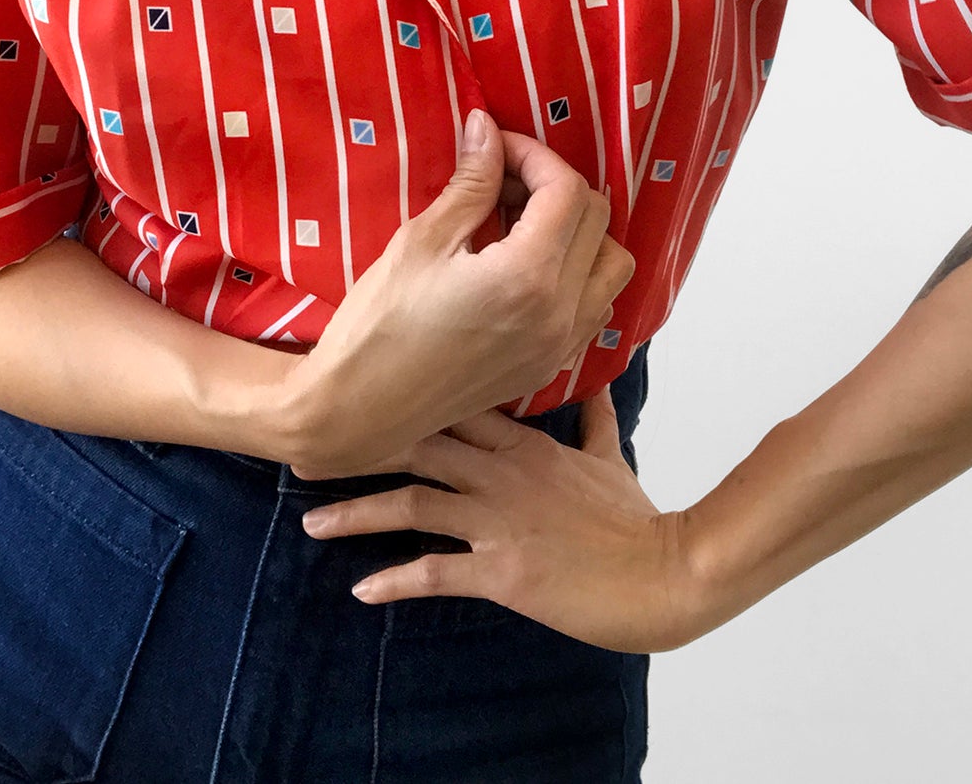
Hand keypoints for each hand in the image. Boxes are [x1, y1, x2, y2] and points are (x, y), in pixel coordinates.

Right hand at [283, 109, 636, 477]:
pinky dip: (579, 274)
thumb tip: (486, 127)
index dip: (533, 155)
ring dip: (579, 231)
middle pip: (597, 220)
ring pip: (611, 265)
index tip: (495, 147)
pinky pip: (595, 306)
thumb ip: (470, 183)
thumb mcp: (421, 242)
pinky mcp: (550, 366)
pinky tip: (527, 267)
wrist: (359, 411)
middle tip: (500, 182)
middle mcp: (560, 313)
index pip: (566, 191)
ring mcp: (560, 345)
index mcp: (528, 277)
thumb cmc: (378, 325)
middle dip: (554, 186)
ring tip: (520, 224)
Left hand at [295, 384, 701, 653]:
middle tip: (308, 453)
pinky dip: (394, 580)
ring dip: (356, 514)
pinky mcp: (502, 572)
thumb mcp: (610, 457)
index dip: (402, 399)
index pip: (452, 405)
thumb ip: (593, 419)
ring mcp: (499, 521)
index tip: (359, 395)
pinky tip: (363, 589)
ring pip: (412, 505)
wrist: (664, 573)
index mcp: (524, 443)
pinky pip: (435, 573)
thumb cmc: (635, 518)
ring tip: (312, 524)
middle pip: (416, 447)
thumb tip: (595, 382)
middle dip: (359, 450)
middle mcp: (502, 473)